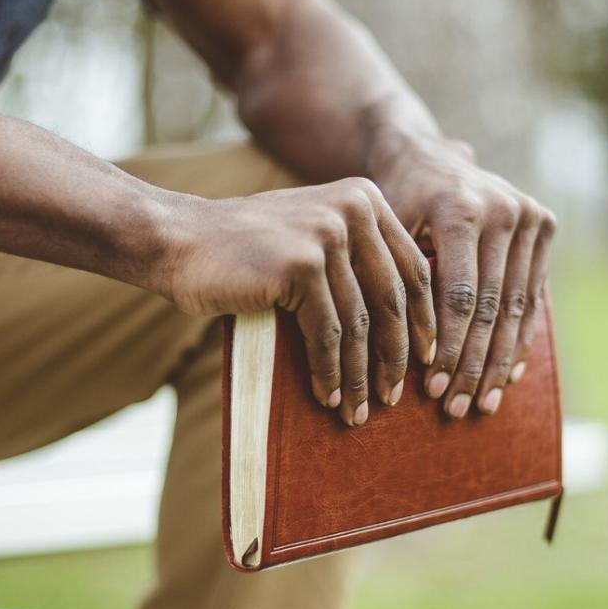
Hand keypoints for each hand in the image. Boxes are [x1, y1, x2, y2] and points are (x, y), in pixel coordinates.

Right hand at [154, 178, 435, 426]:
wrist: (179, 240)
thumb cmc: (245, 250)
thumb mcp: (312, 235)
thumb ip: (356, 258)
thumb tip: (407, 325)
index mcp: (365, 197)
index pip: (412, 269)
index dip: (423, 322)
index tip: (427, 361)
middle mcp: (353, 209)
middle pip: (392, 298)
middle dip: (396, 356)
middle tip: (395, 397)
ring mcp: (327, 235)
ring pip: (359, 323)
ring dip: (360, 375)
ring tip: (359, 410)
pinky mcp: (301, 266)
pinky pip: (327, 334)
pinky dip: (330, 372)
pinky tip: (329, 396)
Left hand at [372, 136, 556, 417]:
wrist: (428, 157)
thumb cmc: (394, 204)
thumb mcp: (387, 233)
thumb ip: (399, 282)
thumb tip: (396, 356)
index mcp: (462, 210)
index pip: (460, 296)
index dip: (449, 347)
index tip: (433, 389)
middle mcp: (505, 210)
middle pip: (492, 307)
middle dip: (474, 364)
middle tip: (459, 409)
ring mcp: (530, 217)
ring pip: (517, 307)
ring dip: (500, 362)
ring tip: (484, 404)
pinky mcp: (545, 225)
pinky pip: (533, 295)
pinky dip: (520, 338)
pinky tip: (508, 376)